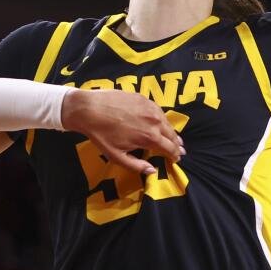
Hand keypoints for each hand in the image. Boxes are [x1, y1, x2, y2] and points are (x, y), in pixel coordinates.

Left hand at [61, 88, 184, 174]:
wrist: (89, 109)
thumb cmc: (102, 135)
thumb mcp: (117, 156)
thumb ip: (136, 165)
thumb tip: (153, 171)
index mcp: (150, 137)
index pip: (170, 148)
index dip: (175, 154)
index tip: (178, 158)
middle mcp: (154, 121)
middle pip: (172, 134)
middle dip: (177, 143)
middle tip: (180, 149)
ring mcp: (150, 108)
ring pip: (166, 121)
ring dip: (171, 131)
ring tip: (174, 137)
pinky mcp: (143, 98)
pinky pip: (158, 110)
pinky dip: (162, 119)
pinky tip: (161, 122)